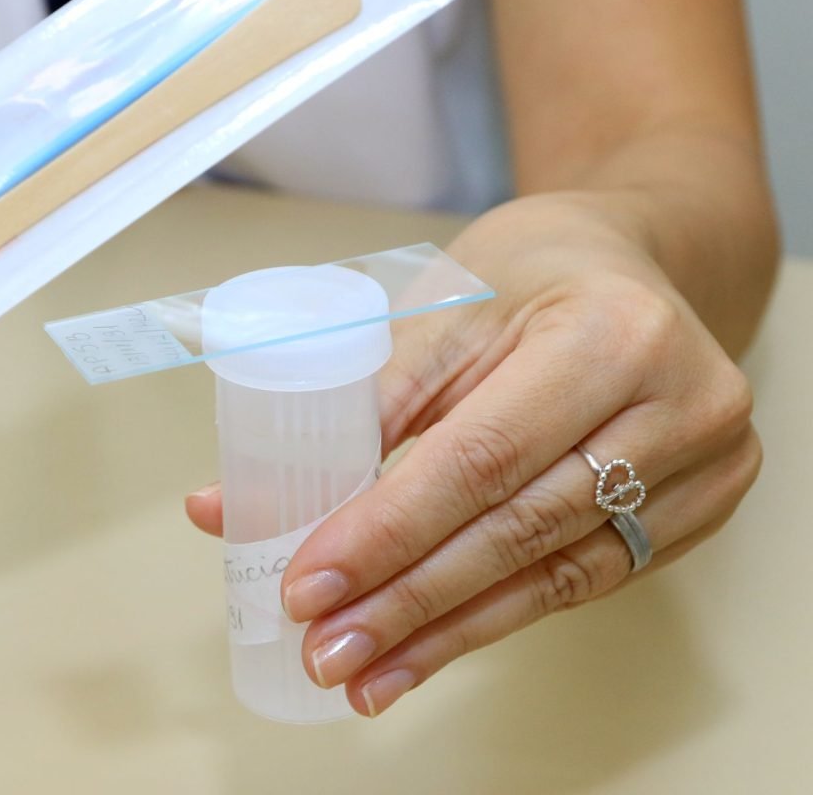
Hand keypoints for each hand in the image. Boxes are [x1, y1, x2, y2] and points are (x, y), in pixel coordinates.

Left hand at [185, 194, 761, 715]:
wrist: (630, 261)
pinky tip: (427, 650)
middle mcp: (678, 405)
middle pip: (517, 528)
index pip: (480, 457)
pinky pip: (581, 582)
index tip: (309, 587)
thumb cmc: (526, 273)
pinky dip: (492, 619)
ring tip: (363, 674)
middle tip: (325, 649)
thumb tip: (232, 505)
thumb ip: (352, 408)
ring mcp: (703, 466)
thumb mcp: (440, 308)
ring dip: (444, 633)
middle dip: (407, 601)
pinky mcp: (697, 511)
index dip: (389, 532)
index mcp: (609, 332)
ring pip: (552, 573)